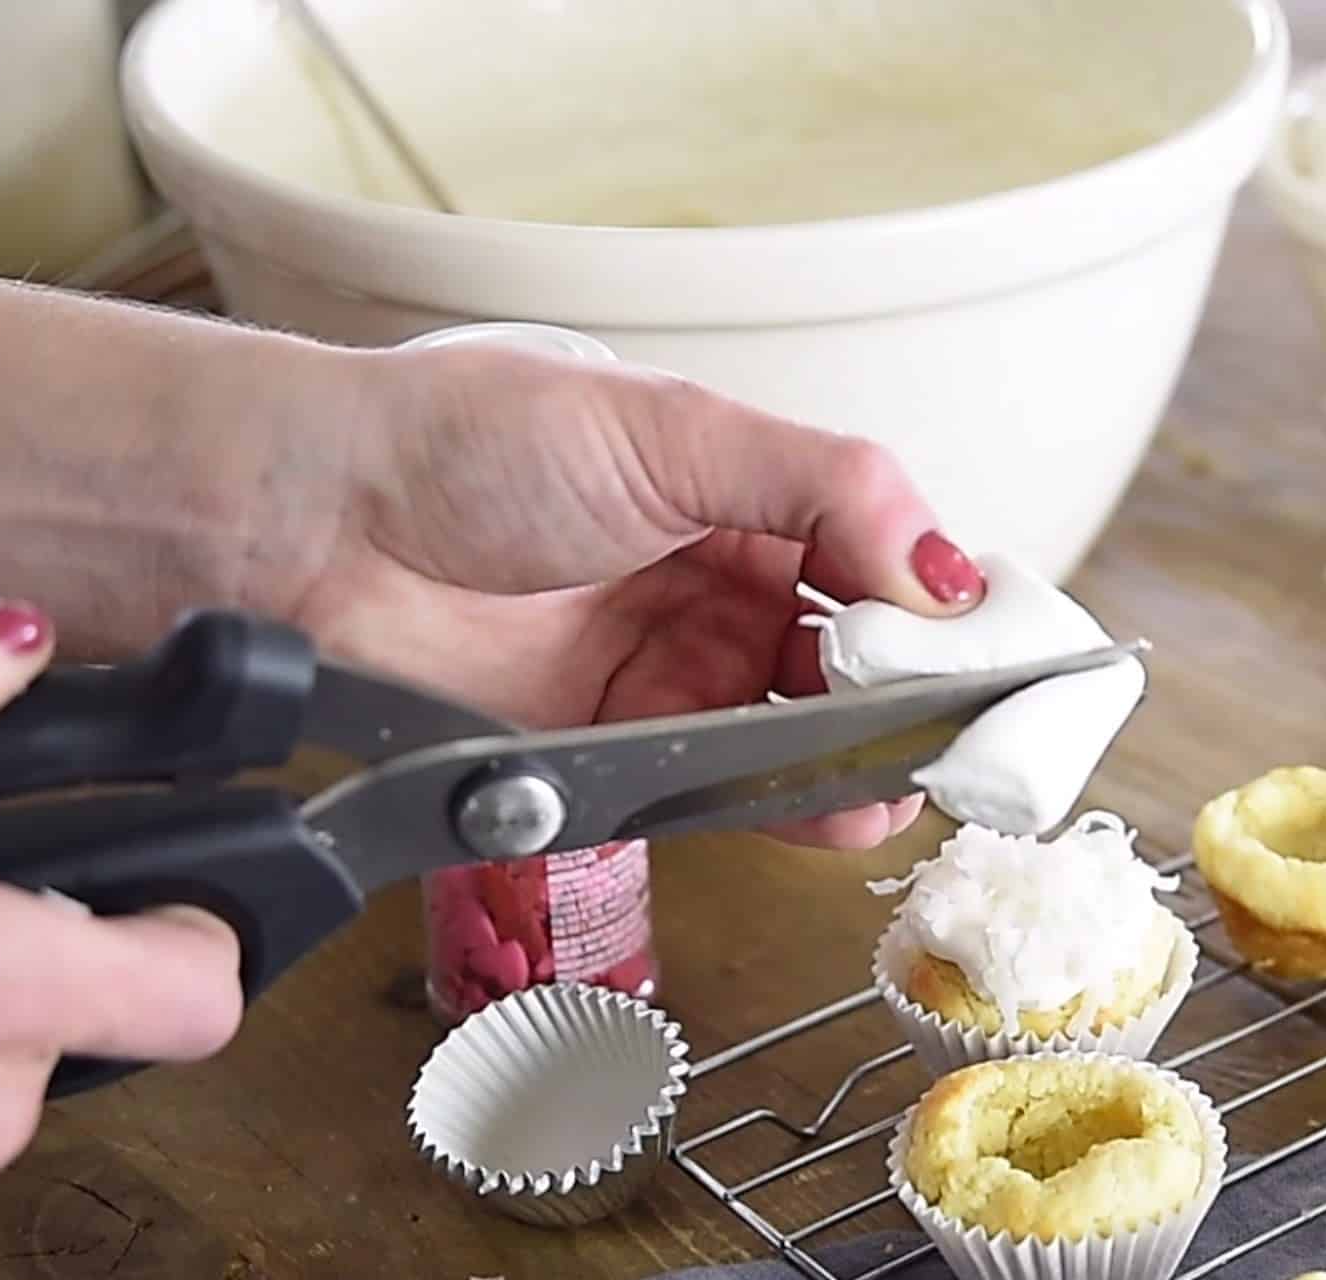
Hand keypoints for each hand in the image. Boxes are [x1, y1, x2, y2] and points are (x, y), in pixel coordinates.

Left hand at [282, 345, 990, 849]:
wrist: (320, 528)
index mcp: (739, 493)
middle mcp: (716, 588)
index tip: (1005, 640)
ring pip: (805, 735)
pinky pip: (730, 791)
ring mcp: (672, 678)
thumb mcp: (666, 429)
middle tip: (974, 723)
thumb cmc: (466, 443)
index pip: (880, 553)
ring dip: (870, 757)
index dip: (944, 600)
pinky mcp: (622, 758)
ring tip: (921, 770)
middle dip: (918, 693)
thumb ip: (819, 489)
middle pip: (857, 657)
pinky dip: (797, 805)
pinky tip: (850, 804)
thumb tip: (945, 564)